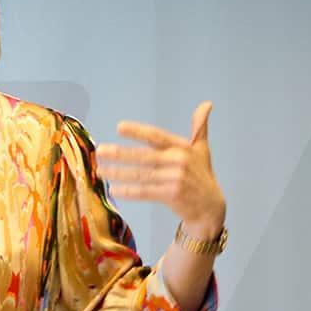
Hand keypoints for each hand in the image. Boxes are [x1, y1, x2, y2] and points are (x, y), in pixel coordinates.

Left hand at [96, 102, 225, 236]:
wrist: (211, 207)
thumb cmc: (202, 175)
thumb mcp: (202, 149)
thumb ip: (200, 127)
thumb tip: (207, 104)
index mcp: (182, 147)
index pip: (156, 136)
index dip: (137, 131)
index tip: (119, 127)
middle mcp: (179, 161)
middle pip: (144, 156)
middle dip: (120, 153)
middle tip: (100, 151)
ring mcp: (175, 179)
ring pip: (141, 175)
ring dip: (119, 173)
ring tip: (101, 170)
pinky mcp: (172, 195)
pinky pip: (145, 192)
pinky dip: (129, 192)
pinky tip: (115, 190)